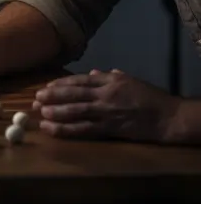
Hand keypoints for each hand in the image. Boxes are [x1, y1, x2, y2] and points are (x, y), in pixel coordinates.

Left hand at [33, 69, 179, 142]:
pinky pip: (82, 129)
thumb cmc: (149, 97)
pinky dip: (64, 129)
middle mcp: (105, 94)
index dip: (61, 83)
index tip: (46, 86)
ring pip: (74, 111)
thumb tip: (92, 73)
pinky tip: (50, 130)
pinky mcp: (108, 128)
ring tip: (39, 112)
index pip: (80, 80)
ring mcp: (106, 112)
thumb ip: (109, 76)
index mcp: (110, 80)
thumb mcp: (129, 80)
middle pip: (73, 94)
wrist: (167, 117)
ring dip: (54, 112)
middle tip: (36, 98)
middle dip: (52, 96)